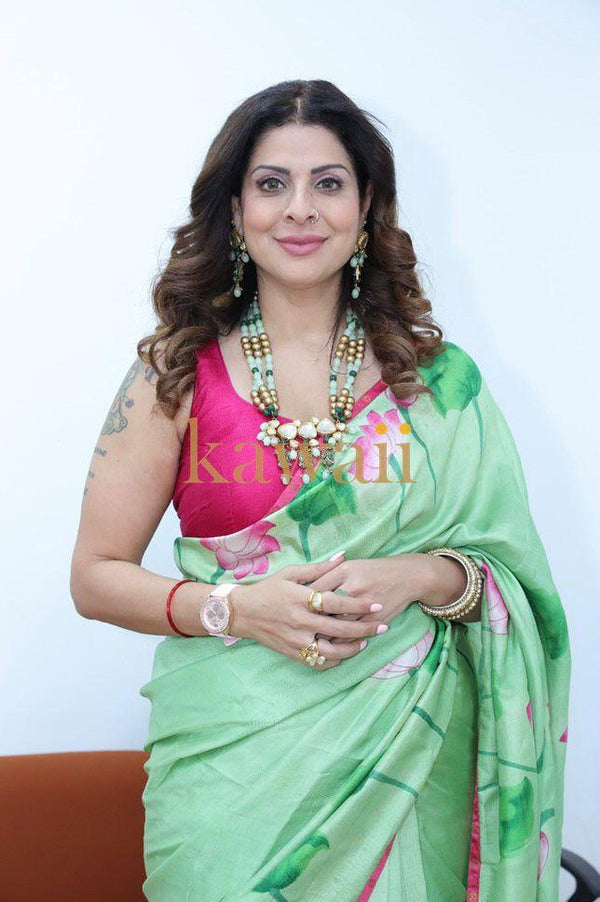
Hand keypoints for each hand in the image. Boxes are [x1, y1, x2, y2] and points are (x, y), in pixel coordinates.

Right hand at [232, 556, 387, 668]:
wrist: (242, 612)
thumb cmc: (268, 589)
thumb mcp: (291, 573)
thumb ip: (319, 568)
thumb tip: (343, 556)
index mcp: (301, 599)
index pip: (336, 602)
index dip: (358, 604)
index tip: (376, 604)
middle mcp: (300, 621)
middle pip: (339, 629)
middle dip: (365, 628)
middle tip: (382, 626)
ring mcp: (296, 640)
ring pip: (331, 651)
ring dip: (352, 648)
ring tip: (366, 642)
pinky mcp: (292, 653)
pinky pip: (317, 662)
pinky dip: (333, 661)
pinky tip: (344, 654)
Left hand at [305, 554, 429, 641]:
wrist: (407, 577)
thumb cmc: (374, 570)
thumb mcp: (350, 565)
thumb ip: (326, 573)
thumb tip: (305, 587)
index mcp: (344, 571)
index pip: (315, 588)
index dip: (301, 600)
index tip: (291, 607)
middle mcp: (352, 588)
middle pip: (322, 609)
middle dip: (307, 620)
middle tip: (295, 626)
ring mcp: (363, 607)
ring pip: (335, 627)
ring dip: (321, 635)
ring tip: (308, 638)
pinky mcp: (373, 622)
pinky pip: (351, 637)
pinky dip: (338, 643)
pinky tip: (329, 645)